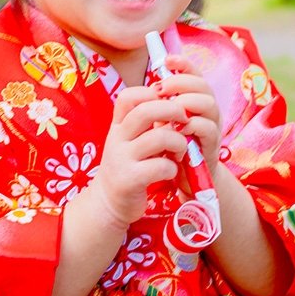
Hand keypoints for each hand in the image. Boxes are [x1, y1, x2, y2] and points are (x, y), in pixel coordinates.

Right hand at [90, 85, 188, 226]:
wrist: (109, 202)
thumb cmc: (128, 165)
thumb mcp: (129, 140)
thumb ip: (143, 122)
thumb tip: (172, 100)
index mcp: (118, 125)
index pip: (129, 96)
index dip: (151, 93)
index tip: (168, 102)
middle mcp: (117, 138)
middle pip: (146, 111)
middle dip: (173, 111)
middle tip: (186, 120)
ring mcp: (122, 159)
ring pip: (160, 138)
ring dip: (179, 142)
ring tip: (181, 151)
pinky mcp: (130, 180)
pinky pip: (161, 166)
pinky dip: (172, 167)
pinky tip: (170, 170)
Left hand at [154, 55, 221, 177]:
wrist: (184, 177)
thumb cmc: (173, 145)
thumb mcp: (165, 121)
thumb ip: (162, 105)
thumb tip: (149, 86)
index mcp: (195, 99)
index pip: (194, 73)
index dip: (183, 63)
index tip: (166, 60)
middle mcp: (208, 108)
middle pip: (201, 84)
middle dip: (179, 82)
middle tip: (160, 89)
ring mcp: (213, 125)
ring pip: (207, 102)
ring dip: (185, 102)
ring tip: (168, 109)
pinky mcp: (212, 143)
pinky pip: (207, 127)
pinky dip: (191, 125)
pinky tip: (177, 129)